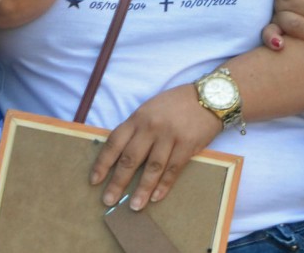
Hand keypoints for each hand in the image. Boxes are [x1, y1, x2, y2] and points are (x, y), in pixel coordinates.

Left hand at [90, 84, 220, 211]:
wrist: (209, 97)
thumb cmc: (176, 104)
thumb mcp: (150, 109)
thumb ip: (136, 129)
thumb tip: (120, 155)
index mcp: (138, 117)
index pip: (114, 142)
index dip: (103, 163)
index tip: (94, 180)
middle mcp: (151, 127)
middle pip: (130, 158)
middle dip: (118, 182)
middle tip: (109, 200)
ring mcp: (170, 136)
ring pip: (152, 168)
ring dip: (142, 190)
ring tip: (134, 206)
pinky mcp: (187, 145)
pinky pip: (173, 169)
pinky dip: (164, 185)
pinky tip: (156, 197)